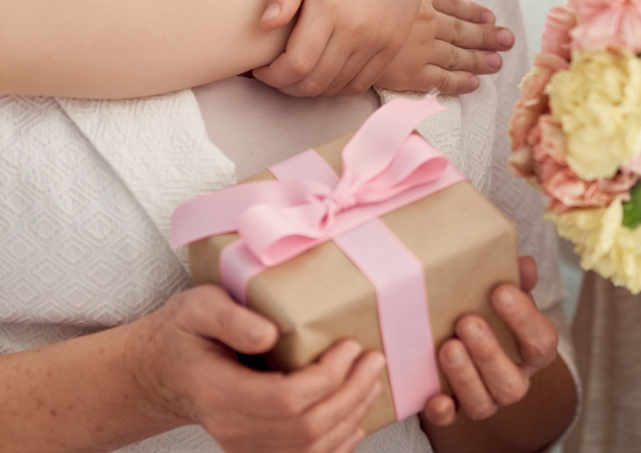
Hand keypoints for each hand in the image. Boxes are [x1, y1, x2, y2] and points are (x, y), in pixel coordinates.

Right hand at [133, 285, 384, 452]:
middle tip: (375, 359)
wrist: (161, 371)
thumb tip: (268, 334)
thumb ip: (231, 319)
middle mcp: (232, 429)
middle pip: (305, 429)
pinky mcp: (254, 448)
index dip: (326, 379)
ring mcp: (242, 445)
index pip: (285, 401)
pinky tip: (355, 420)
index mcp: (220, 393)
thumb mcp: (198, 307)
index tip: (350, 346)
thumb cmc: (183, 332)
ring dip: (349, 417)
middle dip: (349, 395)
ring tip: (371, 382)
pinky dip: (335, 444)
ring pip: (308, 450)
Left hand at [253, 0, 429, 96]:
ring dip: (314, 88)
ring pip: (339, 86)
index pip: (296, 65)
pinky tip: (329, 71)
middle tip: (277, 75)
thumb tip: (264, 24)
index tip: (262, 69)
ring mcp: (380, 39)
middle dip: (288, 86)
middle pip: (316, 83)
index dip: (273, 76)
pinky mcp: (395, 42)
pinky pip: (365, 81)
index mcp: (330, 8)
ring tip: (300, 73)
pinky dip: (342, 85)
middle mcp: (358, 29)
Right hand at [374, 0, 514, 95]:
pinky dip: (459, 82)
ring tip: (498, 62)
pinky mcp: (409, 74)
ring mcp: (420, 49)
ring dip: (480, 58)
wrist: (329, 27)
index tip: (491, 16)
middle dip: (487, 36)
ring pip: (458, 55)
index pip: (454, 5)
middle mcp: (426, 23)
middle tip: (509, 41)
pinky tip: (473, 84)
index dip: (473, 11)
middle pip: (463, 30)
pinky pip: (440, 79)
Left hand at [421, 256, 557, 426]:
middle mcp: (514, 380)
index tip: (501, 291)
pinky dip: (443, 411)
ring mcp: (486, 398)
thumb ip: (517, 278)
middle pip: (511, 383)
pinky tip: (435, 397)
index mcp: (534, 351)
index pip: (541, 341)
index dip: (524, 318)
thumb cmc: (493, 310)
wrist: (471, 336)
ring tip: (448, 346)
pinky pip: (451, 419)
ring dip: (465, 376)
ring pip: (483, 403)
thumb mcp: (508, 293)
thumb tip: (525, 264)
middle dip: (489, 353)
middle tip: (467, 322)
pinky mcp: (455, 408)